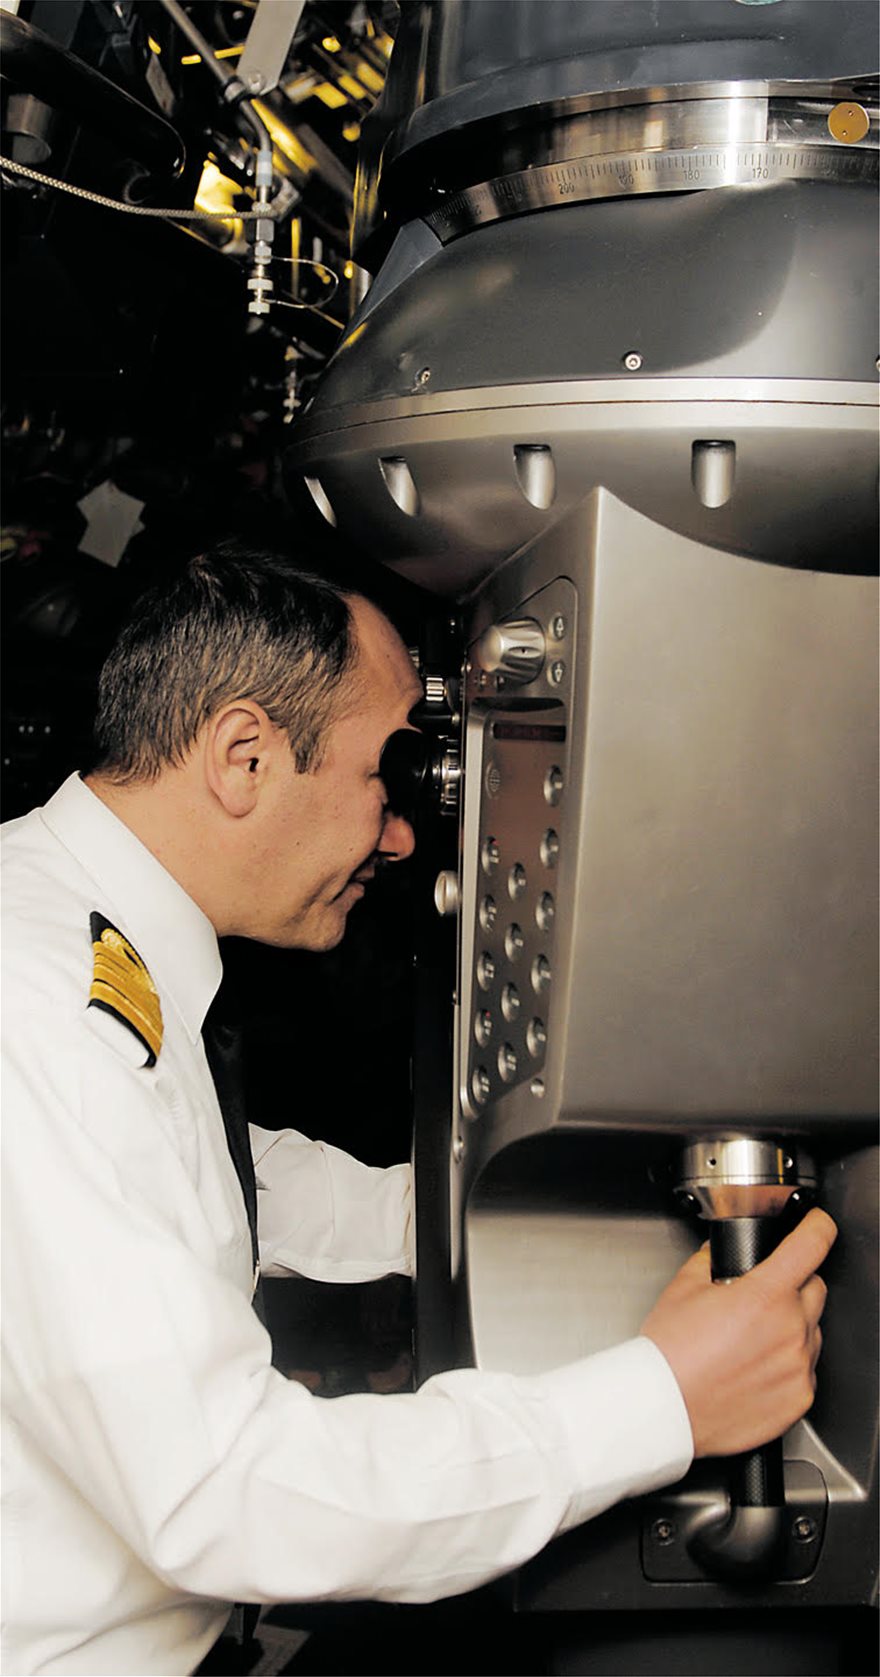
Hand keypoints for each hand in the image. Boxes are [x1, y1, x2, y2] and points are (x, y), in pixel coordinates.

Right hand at [641, 1207, 836, 1456]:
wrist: (665, 1409)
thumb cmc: (670, 1354)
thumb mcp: (683, 1288)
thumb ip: (712, 1260)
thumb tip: (723, 1252)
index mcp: (765, 1294)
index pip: (812, 1244)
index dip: (817, 1227)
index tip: (816, 1225)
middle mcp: (790, 1329)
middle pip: (816, 1288)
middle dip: (794, 1285)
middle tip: (762, 1298)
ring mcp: (799, 1366)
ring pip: (812, 1330)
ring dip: (792, 1326)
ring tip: (752, 1341)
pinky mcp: (800, 1398)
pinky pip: (807, 1369)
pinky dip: (789, 1364)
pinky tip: (756, 1368)